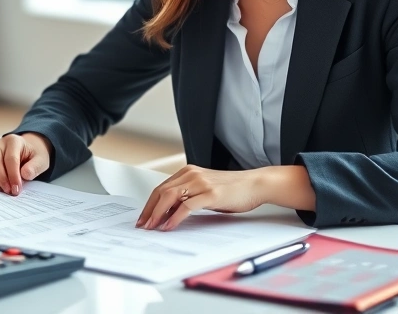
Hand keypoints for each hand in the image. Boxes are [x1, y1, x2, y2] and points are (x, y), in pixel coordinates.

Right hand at [0, 132, 51, 195]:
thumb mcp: (41, 160)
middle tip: (8, 191)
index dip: (13, 175)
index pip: (11, 158)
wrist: (27, 151)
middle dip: (1, 178)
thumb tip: (25, 174)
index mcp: (13, 141)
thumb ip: (35, 166)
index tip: (16, 188)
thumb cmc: (33, 155)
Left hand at [136, 165, 266, 230]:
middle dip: (149, 210)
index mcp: (189, 172)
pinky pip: (186, 206)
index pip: (161, 188)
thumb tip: (169, 213)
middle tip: (143, 225)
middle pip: (161, 192)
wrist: (254, 184)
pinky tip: (169, 225)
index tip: (143, 217)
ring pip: (170, 197)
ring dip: (157, 213)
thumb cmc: (232, 189)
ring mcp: (201, 183)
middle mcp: (192, 174)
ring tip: (152, 226)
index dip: (150, 204)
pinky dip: (174, 217)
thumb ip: (188, 196)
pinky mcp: (210, 194)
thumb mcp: (205, 190)